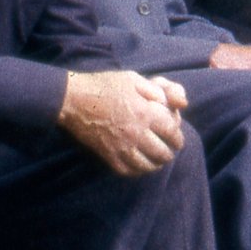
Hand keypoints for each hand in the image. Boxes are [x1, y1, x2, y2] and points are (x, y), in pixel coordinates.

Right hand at [57, 70, 187, 175]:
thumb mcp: (133, 79)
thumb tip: (174, 104)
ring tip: (157, 163)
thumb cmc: (103, 85)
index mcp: (145, 113)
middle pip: (162, 152)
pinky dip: (136, 171)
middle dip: (169, 154)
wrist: (72, 99)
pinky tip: (138, 166)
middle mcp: (136, 133)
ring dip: (155, 165)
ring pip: (146, 165)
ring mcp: (121, 146)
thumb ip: (156, 90)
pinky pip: (127, 170)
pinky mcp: (107, 154)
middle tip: (169, 153)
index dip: (178, 138)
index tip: (178, 141)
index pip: (172, 132)